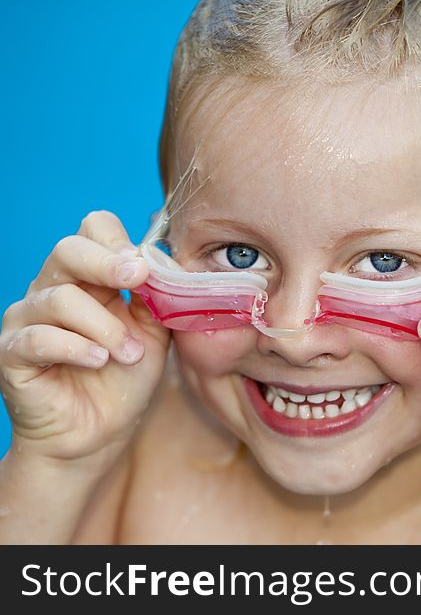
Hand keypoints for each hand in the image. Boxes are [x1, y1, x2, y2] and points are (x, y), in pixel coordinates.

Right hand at [0, 211, 170, 470]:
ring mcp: (27, 319)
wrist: (99, 433)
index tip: (146, 266)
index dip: (118, 240)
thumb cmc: (125, 378)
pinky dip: (76, 347)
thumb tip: (164, 261)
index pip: (92, 230)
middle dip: (108, 262)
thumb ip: (157, 296)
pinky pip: (39, 337)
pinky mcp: (12, 353)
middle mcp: (52, 289)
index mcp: (90, 278)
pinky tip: (98, 360)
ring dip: (106, 326)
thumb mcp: (154, 332)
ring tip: (129, 354)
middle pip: (69, 249)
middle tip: (138, 280)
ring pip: (61, 298)